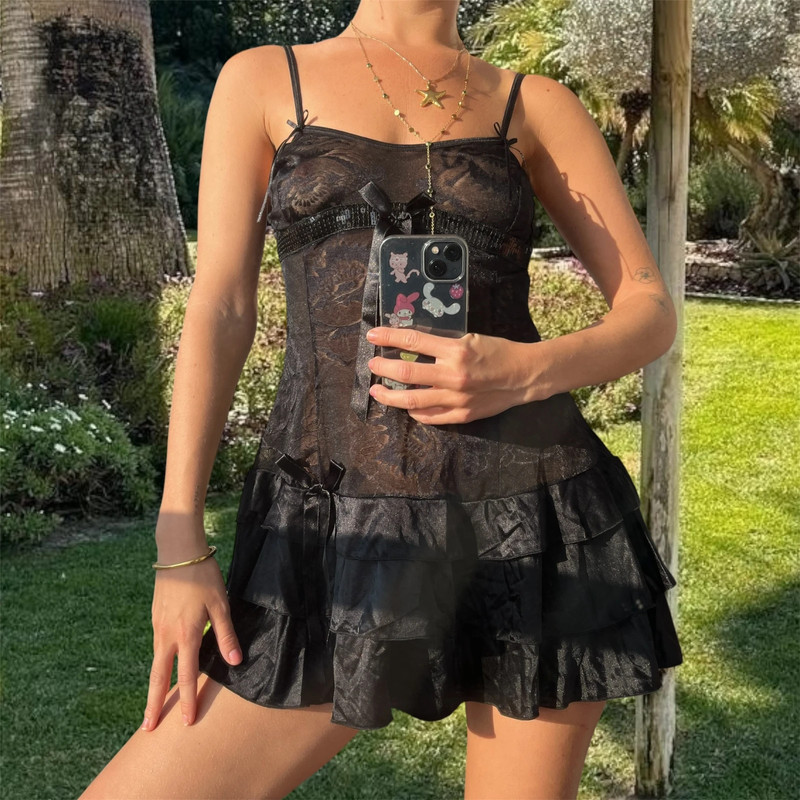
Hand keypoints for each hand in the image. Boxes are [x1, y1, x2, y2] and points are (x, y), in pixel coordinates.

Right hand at [141, 554, 241, 730]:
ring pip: (155, 662)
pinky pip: (156, 646)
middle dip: (154, 704)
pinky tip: (162, 668)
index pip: (186, 676)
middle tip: (148, 729)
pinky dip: (157, 663)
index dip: (187, 700)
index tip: (186, 722)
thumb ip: (226, 635)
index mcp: (186, 635)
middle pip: (158, 676)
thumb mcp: (221, 605)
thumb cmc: (204, 577)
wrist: (178, 552)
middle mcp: (167, 635)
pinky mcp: (155, 617)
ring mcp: (158, 626)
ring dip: (154, 685)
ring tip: (153, 704)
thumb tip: (235, 662)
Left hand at [365, 326, 546, 423]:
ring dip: (390, 395)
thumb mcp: (470, 339)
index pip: (413, 341)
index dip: (389, 337)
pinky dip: (414, 411)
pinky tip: (407, 406)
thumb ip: (442, 344)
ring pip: (412, 400)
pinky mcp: (462, 414)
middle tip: (372, 366)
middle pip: (406, 372)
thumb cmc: (498, 352)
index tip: (372, 336)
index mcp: (456, 350)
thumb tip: (412, 346)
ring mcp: (457, 398)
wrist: (524, 375)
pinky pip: (430, 417)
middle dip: (383, 368)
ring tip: (378, 391)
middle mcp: (453, 375)